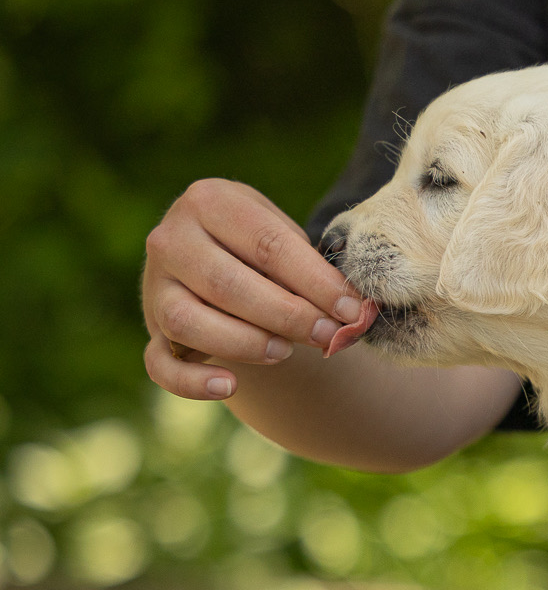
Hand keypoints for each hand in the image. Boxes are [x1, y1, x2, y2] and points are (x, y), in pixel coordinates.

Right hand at [142, 179, 364, 400]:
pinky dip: (191, 381)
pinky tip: (229, 387)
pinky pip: (159, 363)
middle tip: (328, 336)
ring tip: (284, 351)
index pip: (268, 245)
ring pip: (187, 321)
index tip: (352, 310)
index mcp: (210, 202)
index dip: (315, 282)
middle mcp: (171, 240)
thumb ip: (312, 269)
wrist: (216, 256)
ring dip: (243, 342)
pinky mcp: (152, 330)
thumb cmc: (263, 248)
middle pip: (227, 284)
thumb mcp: (284, 238)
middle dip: (286, 316)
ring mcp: (155, 287)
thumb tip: (353, 314)